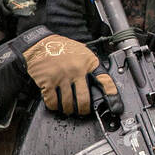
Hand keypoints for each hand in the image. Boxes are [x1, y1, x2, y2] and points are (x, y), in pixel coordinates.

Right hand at [0, 26, 116, 116]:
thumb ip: (90, 66)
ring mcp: (61, 77)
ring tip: (69, 110)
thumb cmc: (62, 47)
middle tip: (83, 111)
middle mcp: (76, 71)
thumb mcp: (83, 52)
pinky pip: (52, 100)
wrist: (40, 43)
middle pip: (83, 98)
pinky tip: (56, 105)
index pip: (104, 80)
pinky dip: (54, 106)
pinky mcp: (47, 82)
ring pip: (67, 102)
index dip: (110, 93)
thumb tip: (99, 80)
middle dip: (84, 109)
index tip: (114, 104)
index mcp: (88, 64)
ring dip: (68, 110)